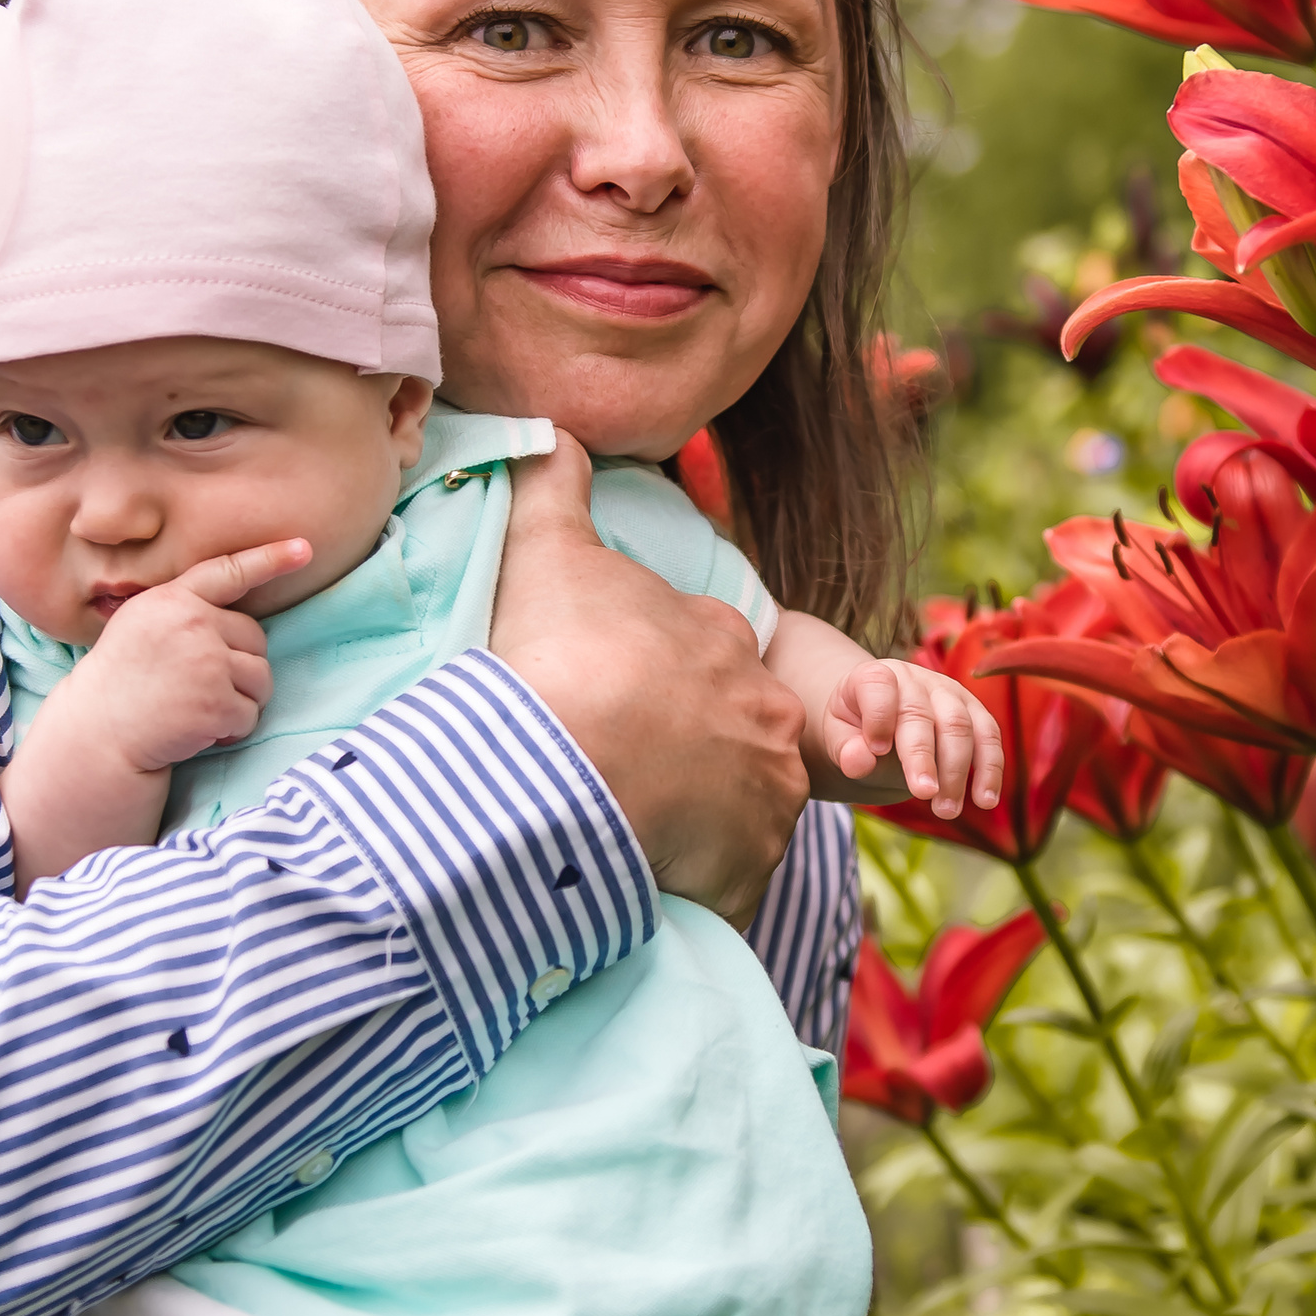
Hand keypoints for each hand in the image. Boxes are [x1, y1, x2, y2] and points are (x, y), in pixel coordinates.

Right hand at [70, 540, 308, 775]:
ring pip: (261, 679)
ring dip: (241, 701)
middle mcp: (192, 624)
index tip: (303, 549)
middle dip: (242, 667)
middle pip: (256, 640)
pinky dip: (232, 730)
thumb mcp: (141, 623)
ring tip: (201, 708)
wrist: (97, 732)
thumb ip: (183, 610)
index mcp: (172, 599)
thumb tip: (235, 614)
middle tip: (205, 687)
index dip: (270, 559)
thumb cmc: (123, 678)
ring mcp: (206, 663)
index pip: (228, 571)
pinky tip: (200, 730)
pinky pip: (250, 715)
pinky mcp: (216, 703)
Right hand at [491, 436, 807, 921]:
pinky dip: (695, 889)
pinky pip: (728, 884)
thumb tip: (551, 427)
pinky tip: (644, 885)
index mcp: (720, 638)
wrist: (573, 762)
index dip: (660, 683)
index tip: (616, 707)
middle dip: (688, 759)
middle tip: (619, 779)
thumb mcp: (547, 549)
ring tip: (627, 839)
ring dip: (695, 827)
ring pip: (738, 812)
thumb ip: (553, 484)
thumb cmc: (562, 652)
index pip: (706, 657)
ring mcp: (767, 792)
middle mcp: (764, 710)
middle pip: (732, 737)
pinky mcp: (754, 866)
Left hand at [825, 656, 1004, 819]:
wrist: (882, 725)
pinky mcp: (973, 712)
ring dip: (958, 771)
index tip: (876, 751)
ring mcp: (948, 693)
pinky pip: (988, 737)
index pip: (877, 687)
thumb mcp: (838, 738)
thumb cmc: (857, 733)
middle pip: (923, 714)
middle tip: (925, 795)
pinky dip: (990, 769)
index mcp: (874, 678)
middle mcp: (914, 680)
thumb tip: (859, 761)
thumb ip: (845, 749)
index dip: (878, 716)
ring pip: (961, 725)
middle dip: (925, 757)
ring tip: (947, 809)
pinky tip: (985, 800)